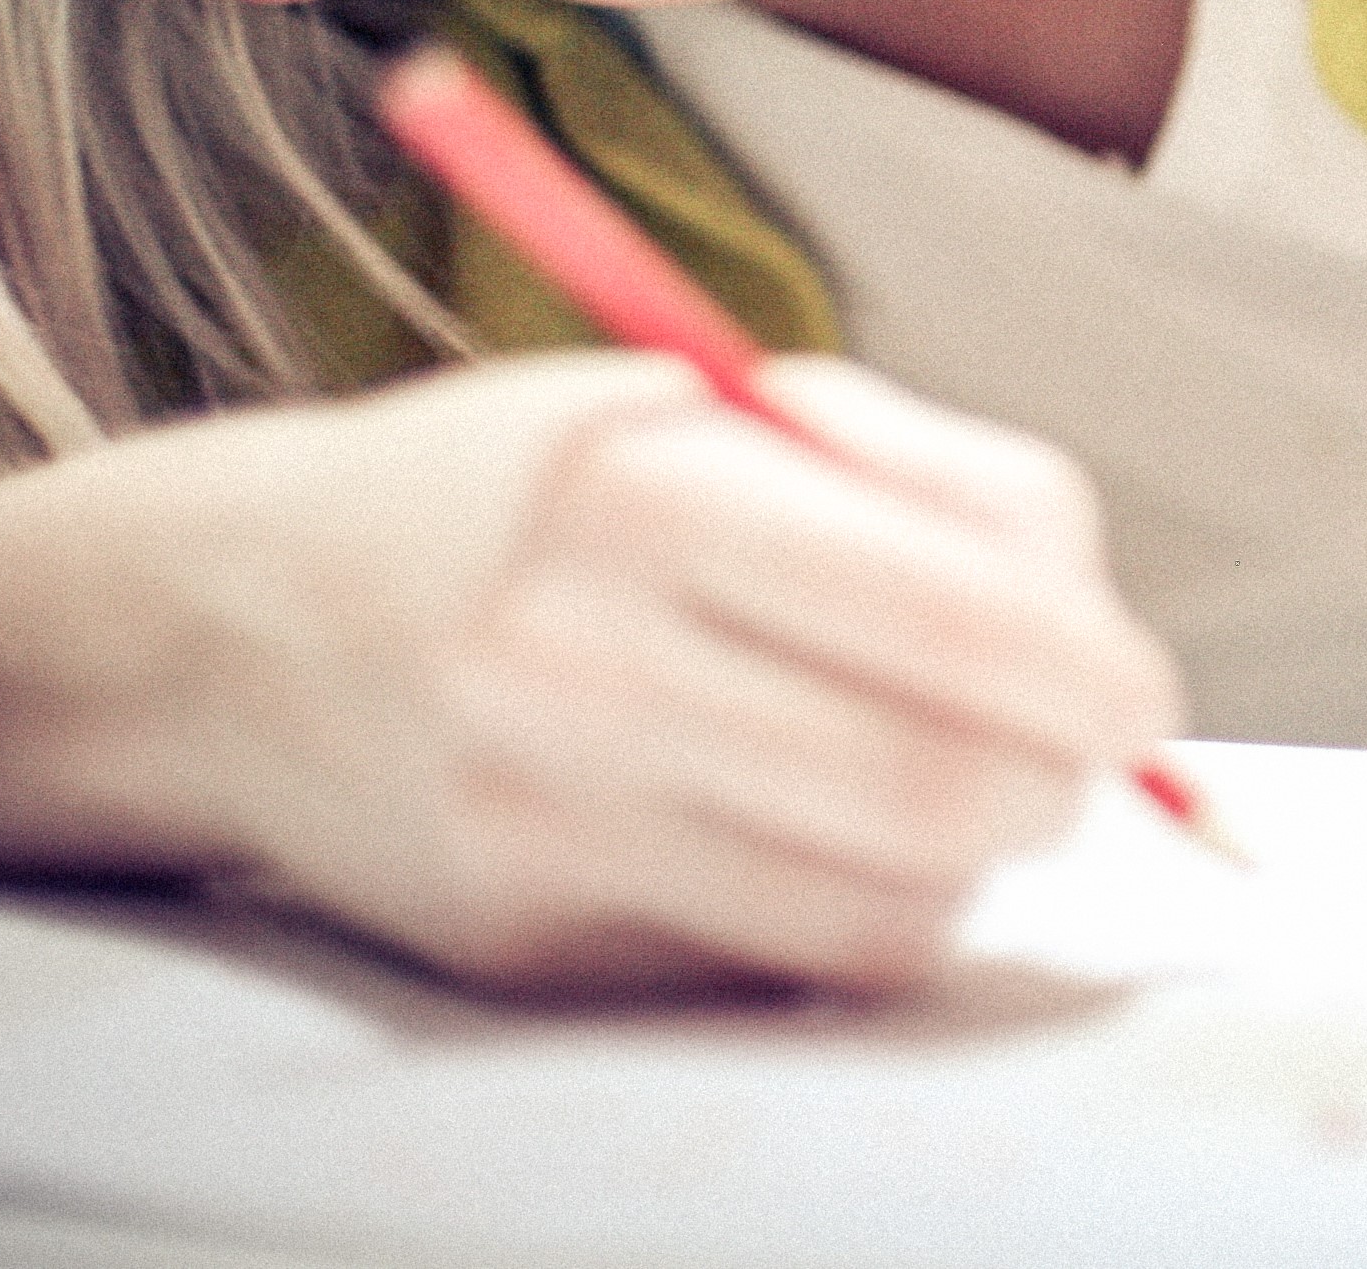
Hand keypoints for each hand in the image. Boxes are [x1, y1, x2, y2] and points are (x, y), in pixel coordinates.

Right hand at [0, 356, 1181, 995]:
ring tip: (955, 785)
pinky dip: (863, 916)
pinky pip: (781, 961)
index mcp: (645, 487)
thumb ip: (927, 484)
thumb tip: (1098, 626)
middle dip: (1062, 782)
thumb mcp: (706, 406)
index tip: (1138, 692)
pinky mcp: (524, 938)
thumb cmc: (527, 488)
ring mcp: (541, 816)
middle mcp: (581, 659)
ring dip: (973, 856)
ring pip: (881, 899)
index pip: (962, 619)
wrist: (228, 619)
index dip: (1095, 673)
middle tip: (1080, 756)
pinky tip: (833, 840)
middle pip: (940, 782)